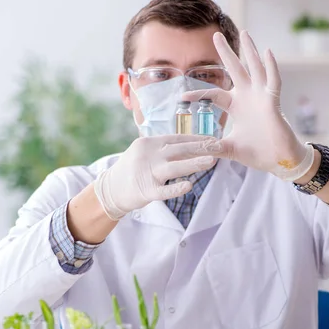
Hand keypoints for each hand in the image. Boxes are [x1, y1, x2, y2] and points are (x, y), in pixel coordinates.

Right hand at [93, 134, 224, 219]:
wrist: (110, 189)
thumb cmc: (131, 170)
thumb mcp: (144, 153)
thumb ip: (163, 149)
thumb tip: (190, 145)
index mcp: (148, 143)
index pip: (177, 138)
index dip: (197, 139)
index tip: (213, 140)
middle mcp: (148, 155)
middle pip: (178, 150)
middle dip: (200, 148)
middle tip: (219, 147)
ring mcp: (147, 173)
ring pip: (174, 167)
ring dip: (194, 163)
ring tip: (211, 161)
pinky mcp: (145, 190)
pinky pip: (163, 190)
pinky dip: (175, 188)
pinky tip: (188, 186)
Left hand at [183, 30, 312, 180]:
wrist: (279, 161)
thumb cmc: (257, 152)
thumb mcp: (228, 149)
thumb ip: (211, 147)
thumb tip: (190, 153)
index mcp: (236, 105)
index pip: (214, 93)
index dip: (198, 94)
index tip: (181, 98)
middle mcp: (248, 96)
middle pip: (235, 69)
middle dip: (225, 52)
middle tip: (215, 34)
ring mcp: (262, 97)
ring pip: (255, 68)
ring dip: (250, 50)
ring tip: (244, 32)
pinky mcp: (273, 102)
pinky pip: (273, 81)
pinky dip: (271, 67)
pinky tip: (267, 52)